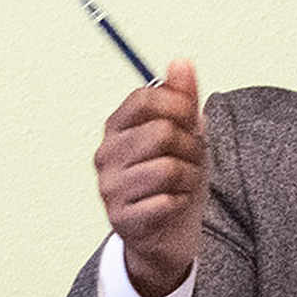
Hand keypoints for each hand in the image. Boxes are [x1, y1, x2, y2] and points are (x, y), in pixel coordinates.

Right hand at [98, 64, 209, 296]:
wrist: (169, 235)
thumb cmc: (175, 178)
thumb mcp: (184, 134)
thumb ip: (182, 98)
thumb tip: (181, 61)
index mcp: (116, 127)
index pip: (144, 99)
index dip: (178, 105)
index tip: (191, 119)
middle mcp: (105, 155)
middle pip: (160, 133)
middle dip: (189, 146)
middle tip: (191, 159)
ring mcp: (109, 188)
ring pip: (167, 168)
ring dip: (189, 177)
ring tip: (185, 183)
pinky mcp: (121, 219)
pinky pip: (165, 201)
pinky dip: (180, 202)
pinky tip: (174, 205)